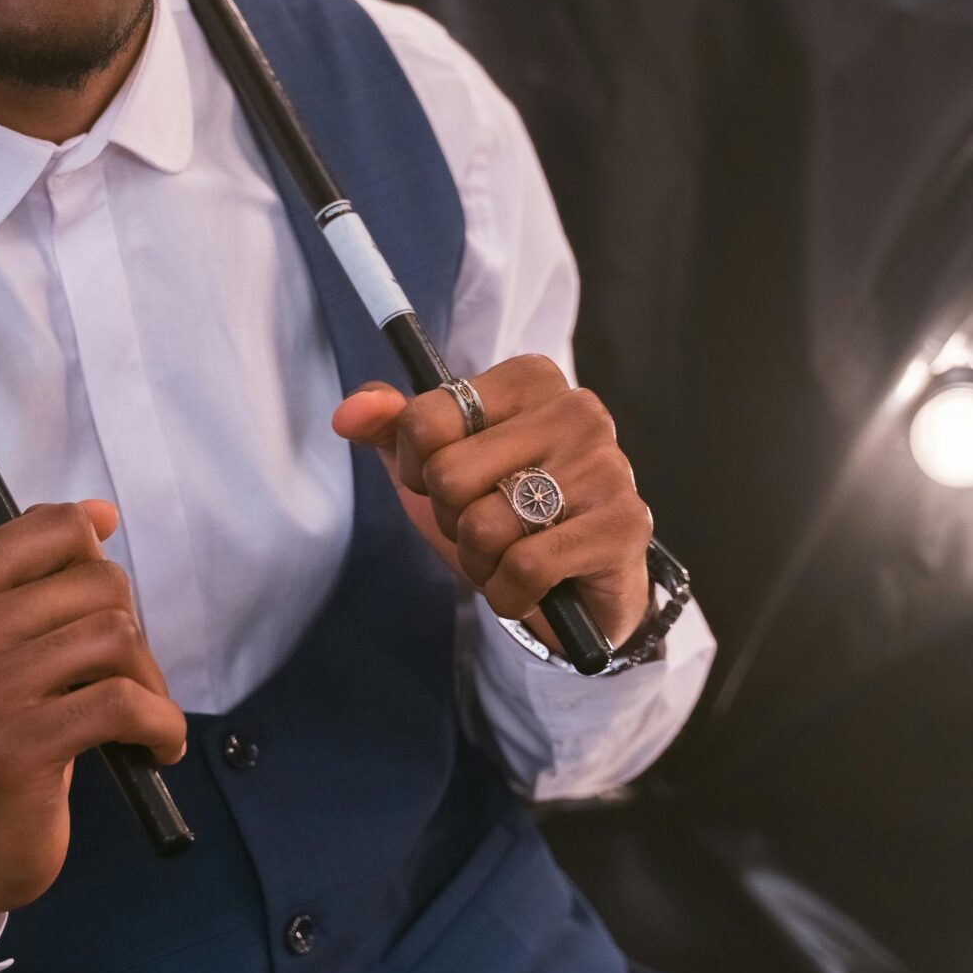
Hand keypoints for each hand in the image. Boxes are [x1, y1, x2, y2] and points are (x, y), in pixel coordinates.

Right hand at [0, 500, 185, 969]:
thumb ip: (41, 571)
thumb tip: (100, 512)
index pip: (57, 528)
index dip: (96, 567)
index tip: (96, 611)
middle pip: (99, 583)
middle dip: (130, 632)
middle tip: (122, 682)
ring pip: (117, 636)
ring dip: (149, 682)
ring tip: (139, 719)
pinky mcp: (16, 745)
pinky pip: (124, 703)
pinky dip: (161, 725)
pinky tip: (157, 748)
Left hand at [332, 355, 652, 654]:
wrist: (576, 586)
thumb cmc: (502, 510)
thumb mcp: (437, 464)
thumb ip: (391, 427)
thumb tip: (348, 413)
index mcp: (530, 379)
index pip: (426, 417)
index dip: (415, 467)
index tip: (440, 480)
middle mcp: (576, 411)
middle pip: (449, 475)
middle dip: (451, 519)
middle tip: (483, 525)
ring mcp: (607, 467)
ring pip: (484, 525)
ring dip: (479, 560)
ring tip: (507, 555)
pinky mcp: (624, 526)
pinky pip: (525, 567)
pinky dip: (509, 593)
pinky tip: (528, 588)